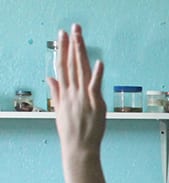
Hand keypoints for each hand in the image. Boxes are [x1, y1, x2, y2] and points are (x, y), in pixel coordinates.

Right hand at [48, 24, 105, 160]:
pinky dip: (97, 74)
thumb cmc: (71, 131)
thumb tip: (49, 78)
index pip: (62, 66)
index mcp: (64, 93)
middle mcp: (72, 92)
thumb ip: (56, 92)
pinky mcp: (95, 104)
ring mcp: (83, 97)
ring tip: (81, 37)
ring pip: (82, 70)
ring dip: (81, 52)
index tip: (62, 36)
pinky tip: (99, 62)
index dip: (62, 49)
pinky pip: (95, 86)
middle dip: (71, 45)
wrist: (79, 148)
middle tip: (72, 28)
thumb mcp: (59, 109)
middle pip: (71, 64)